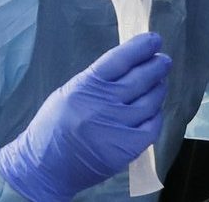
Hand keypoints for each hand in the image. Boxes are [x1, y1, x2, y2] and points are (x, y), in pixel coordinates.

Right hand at [0, 32, 170, 200]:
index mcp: (86, 86)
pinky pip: (151, 126)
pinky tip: (154, 110)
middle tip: (164, 61)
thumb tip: (130, 64)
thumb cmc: (54, 127)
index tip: (155, 40)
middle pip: (140, 78)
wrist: (43, 168)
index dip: (141, 47)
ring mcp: (116, 126)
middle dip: (156, 67)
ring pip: (150, 101)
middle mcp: (103, 103)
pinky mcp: (126, 148)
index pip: (120, 59)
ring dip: (158, 89)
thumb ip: (98, 80)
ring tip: (160, 84)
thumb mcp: (69, 92)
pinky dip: (156, 115)